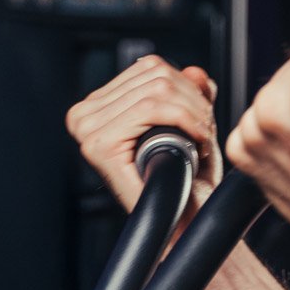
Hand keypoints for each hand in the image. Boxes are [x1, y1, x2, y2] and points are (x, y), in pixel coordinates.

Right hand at [66, 56, 221, 237]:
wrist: (185, 222)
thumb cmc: (185, 180)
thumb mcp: (191, 125)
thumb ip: (191, 93)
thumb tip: (195, 71)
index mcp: (96, 106)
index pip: (149, 67)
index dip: (188, 88)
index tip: (203, 118)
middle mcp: (83, 115)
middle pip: (156, 76)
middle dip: (194, 102)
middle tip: (206, 133)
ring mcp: (86, 129)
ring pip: (158, 90)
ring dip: (195, 114)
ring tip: (201, 140)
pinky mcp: (98, 145)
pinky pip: (153, 109)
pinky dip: (188, 122)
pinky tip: (197, 145)